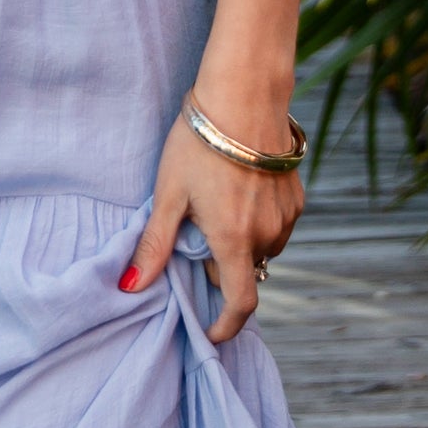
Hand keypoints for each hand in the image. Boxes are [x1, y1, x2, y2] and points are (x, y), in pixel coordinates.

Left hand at [119, 101, 302, 341]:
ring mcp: (287, 216)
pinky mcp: (297, 197)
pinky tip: (237, 193)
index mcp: (235, 238)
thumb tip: (131, 286)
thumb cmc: (200, 142)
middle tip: (193, 236)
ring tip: (214, 208)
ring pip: (262, 249)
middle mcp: (269, 234)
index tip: (211, 332)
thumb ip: (154, 244)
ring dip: (240, 244)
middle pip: (244, 270)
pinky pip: (276, 226)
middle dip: (219, 266)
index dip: (227, 325)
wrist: (244, 94)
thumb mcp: (169, 193)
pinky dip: (257, 224)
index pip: (240, 302)